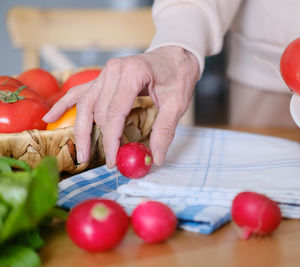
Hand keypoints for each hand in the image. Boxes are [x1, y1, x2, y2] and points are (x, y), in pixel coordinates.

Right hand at [43, 46, 198, 166]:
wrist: (175, 55)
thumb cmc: (178, 76)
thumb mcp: (177, 103)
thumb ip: (164, 130)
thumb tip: (155, 158)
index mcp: (133, 73)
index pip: (115, 113)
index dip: (111, 139)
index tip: (113, 160)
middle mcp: (114, 70)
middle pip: (99, 111)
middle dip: (99, 139)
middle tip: (103, 162)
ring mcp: (105, 72)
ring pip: (85, 104)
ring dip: (80, 130)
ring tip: (80, 153)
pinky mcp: (103, 77)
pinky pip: (80, 92)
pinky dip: (65, 104)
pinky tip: (50, 116)